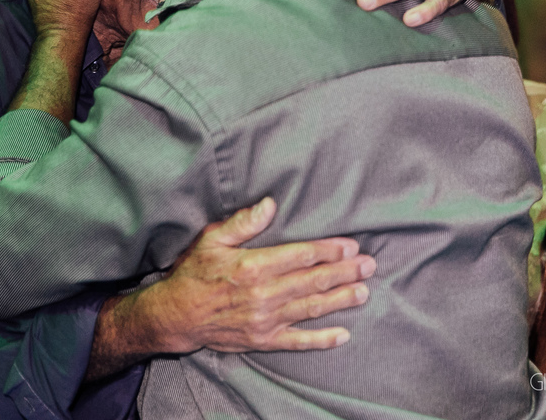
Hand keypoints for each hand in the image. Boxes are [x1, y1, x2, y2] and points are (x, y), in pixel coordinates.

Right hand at [141, 197, 373, 353]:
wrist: (177, 315)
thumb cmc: (194, 273)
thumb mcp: (211, 239)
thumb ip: (243, 223)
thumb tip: (270, 204)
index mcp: (253, 267)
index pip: (300, 256)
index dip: (328, 250)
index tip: (350, 245)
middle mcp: (264, 295)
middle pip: (313, 281)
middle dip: (344, 272)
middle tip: (369, 265)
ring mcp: (266, 320)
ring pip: (311, 308)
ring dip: (340, 300)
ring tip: (363, 291)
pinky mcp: (263, 340)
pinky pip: (298, 341)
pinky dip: (322, 339)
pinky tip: (343, 335)